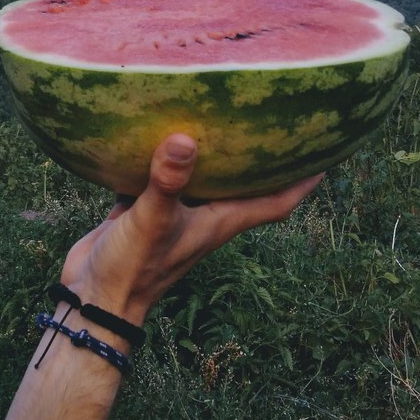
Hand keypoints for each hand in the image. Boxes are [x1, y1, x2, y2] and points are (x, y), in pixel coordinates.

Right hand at [60, 132, 323, 323]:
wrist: (93, 301)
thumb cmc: (132, 268)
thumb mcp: (152, 220)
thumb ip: (169, 181)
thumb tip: (185, 140)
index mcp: (219, 222)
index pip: (274, 202)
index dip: (302, 181)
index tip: (327, 153)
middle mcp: (202, 218)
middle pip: (243, 186)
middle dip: (259, 159)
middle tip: (275, 122)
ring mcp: (173, 215)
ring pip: (201, 180)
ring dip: (210, 156)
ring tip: (219, 118)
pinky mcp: (142, 212)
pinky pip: (159, 178)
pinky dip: (160, 159)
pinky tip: (149, 134)